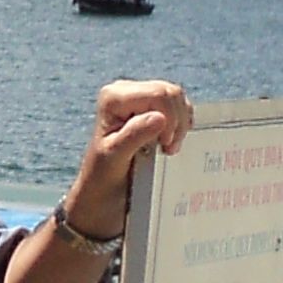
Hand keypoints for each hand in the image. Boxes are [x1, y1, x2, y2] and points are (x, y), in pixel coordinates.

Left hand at [66, 80, 193, 235]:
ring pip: (178, 99)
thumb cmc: (103, 176)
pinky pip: (179, 107)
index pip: (159, 95)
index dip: (170, 119)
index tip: (164, 147)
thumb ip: (134, 136)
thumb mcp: (114, 158)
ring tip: (167, 148)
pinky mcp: (151, 107)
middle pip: (171, 93)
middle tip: (168, 150)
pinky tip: (170, 141)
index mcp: (114, 97)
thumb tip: (159, 118)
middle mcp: (125, 91)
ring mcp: (139, 97)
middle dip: (176, 122)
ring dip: (180, 124)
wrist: (101, 191)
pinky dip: (181, 124)